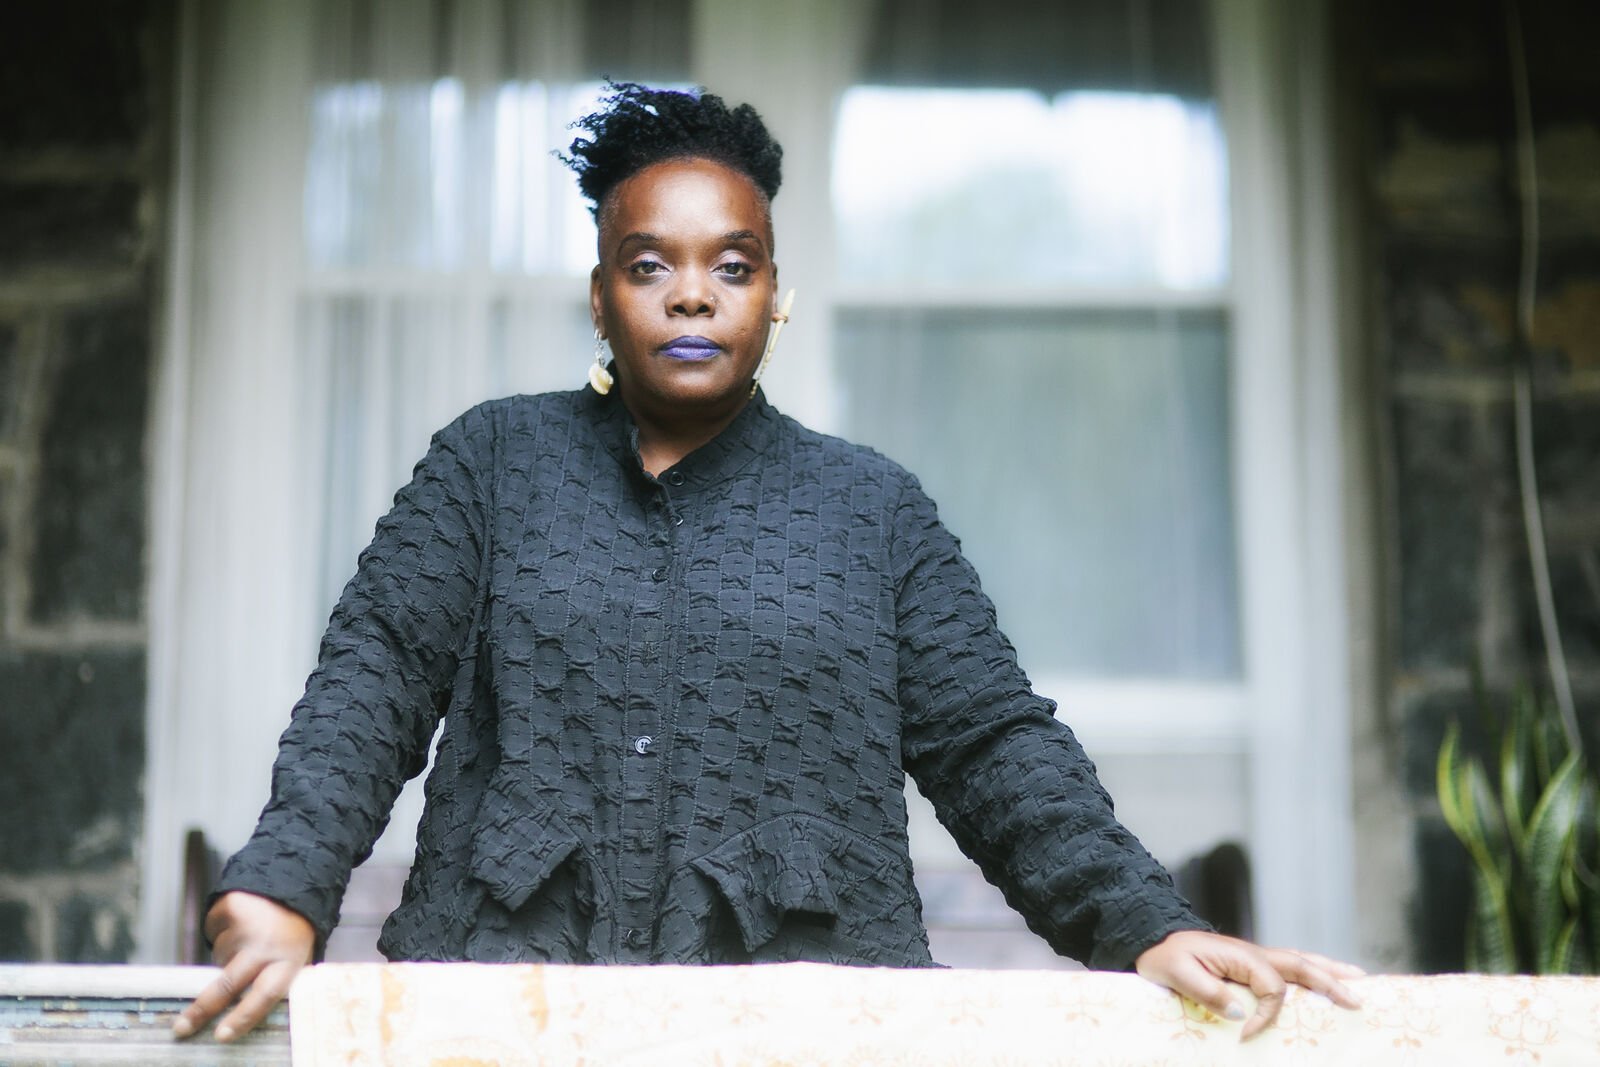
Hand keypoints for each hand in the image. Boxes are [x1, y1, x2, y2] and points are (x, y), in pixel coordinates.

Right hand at [172, 891, 315, 1042]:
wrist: (293, 884)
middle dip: (201, 1010)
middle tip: (181, 1028)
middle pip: (228, 984)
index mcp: (289, 959)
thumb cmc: (291, 932)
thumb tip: (240, 1013)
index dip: (243, 1017)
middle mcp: (266, 943)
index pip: (265, 994)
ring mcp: (245, 925)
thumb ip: (273, 981)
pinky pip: (212, 933)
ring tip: (248, 940)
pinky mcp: (228, 908)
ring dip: (226, 957)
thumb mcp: (294, 958)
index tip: (221, 1035)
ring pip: (218, 957)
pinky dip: (220, 934)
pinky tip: (239, 924)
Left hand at [1135, 929, 1363, 1040]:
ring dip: (1330, 971)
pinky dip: (1312, 969)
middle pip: (1301, 966)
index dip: (1265, 1016)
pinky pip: (1289, 966)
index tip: (1245, 1036)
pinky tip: (1326, 975)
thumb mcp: (1178, 975)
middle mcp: (1254, 954)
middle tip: (1358, 1001)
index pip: (1272, 989)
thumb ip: (1208, 992)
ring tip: (1360, 981)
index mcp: (1241, 957)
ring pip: (1301, 962)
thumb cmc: (1165, 957)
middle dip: (1331, 983)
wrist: (1153, 939)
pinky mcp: (1251, 964)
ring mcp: (1255, 957)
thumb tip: (1240, 1013)